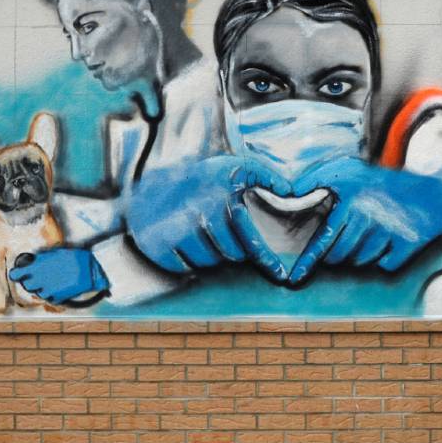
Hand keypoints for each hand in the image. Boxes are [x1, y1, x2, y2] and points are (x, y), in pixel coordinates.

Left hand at [8, 248, 108, 303]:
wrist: (90, 269)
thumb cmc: (74, 257)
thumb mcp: (56, 253)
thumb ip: (43, 258)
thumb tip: (35, 260)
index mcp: (38, 267)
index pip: (17, 274)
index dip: (16, 274)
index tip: (16, 273)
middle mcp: (41, 280)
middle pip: (27, 285)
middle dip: (30, 281)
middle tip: (36, 277)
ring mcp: (50, 290)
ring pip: (39, 293)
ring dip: (42, 288)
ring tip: (49, 283)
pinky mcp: (59, 297)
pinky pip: (51, 299)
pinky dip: (53, 295)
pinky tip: (58, 288)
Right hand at [126, 155, 291, 281]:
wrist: (149, 181)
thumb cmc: (201, 178)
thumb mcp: (234, 168)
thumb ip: (267, 176)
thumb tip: (292, 191)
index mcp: (221, 200)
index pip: (249, 240)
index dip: (266, 259)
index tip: (279, 274)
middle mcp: (198, 216)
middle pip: (231, 255)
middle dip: (233, 249)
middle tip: (223, 234)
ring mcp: (176, 232)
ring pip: (208, 262)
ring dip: (211, 255)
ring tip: (204, 235)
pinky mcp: (157, 245)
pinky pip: (184, 267)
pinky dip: (188, 261)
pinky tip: (185, 243)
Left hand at [288, 156, 441, 284]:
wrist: (433, 192)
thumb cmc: (383, 184)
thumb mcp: (348, 170)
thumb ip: (316, 178)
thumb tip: (292, 191)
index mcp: (351, 200)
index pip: (323, 239)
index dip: (308, 261)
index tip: (294, 279)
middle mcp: (370, 215)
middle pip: (340, 256)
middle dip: (341, 252)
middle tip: (355, 234)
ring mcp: (390, 230)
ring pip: (361, 262)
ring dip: (364, 254)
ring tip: (376, 232)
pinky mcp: (408, 244)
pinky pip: (385, 265)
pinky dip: (386, 259)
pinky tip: (393, 241)